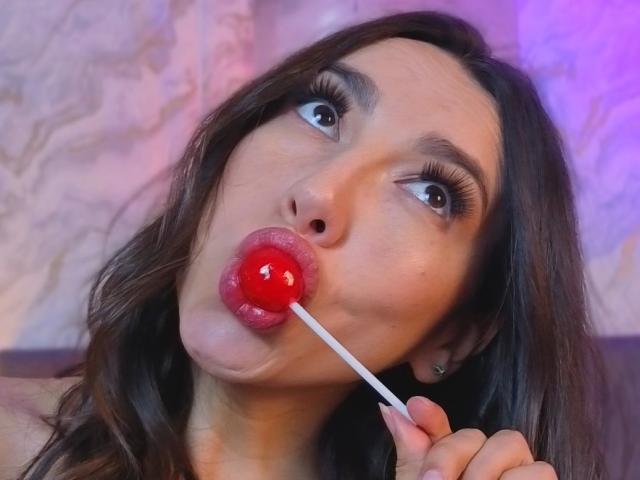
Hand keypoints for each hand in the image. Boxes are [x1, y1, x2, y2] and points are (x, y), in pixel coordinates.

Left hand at [378, 397, 557, 478]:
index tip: (413, 408)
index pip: (446, 428)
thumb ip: (413, 458)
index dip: (430, 415)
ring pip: (516, 447)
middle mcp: (491, 469)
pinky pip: (540, 474)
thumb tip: (390, 410)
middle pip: (482, 431)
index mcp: (458, 467)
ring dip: (483, 473)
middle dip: (453, 454)